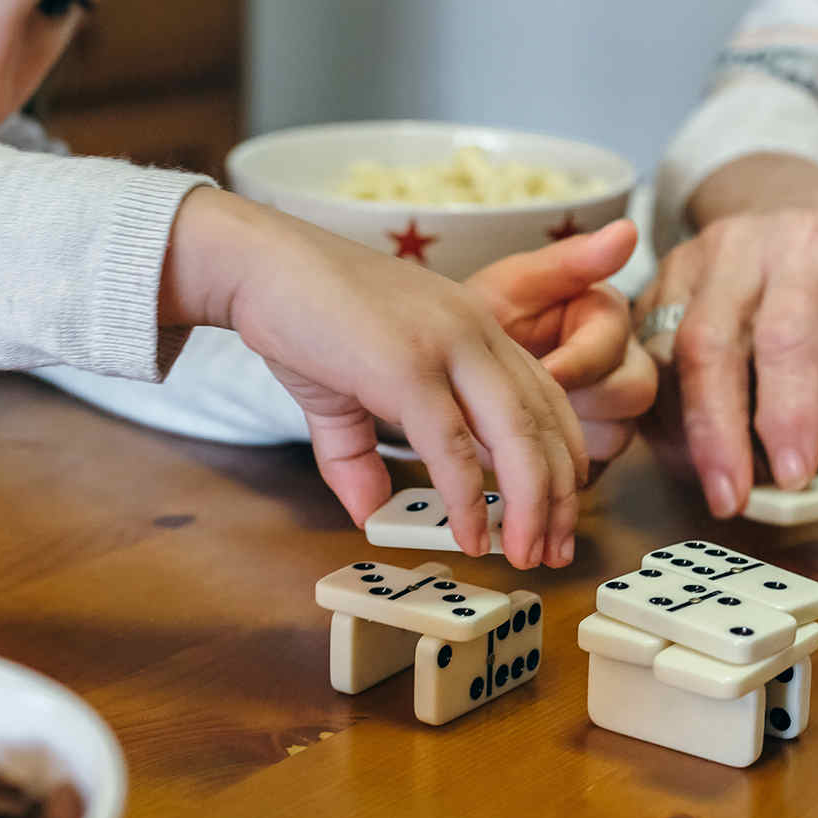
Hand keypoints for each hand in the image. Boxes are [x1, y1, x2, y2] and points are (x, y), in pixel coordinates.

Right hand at [160, 188, 588, 568]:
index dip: (560, 459)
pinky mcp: (405, 367)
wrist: (258, 263)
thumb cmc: (300, 314)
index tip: (556, 512)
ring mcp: (444, 346)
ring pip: (516, 436)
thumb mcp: (344, 392)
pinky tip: (469, 537)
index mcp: (472, 328)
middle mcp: (473, 332)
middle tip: (555, 549)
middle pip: (544, 422)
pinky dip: (466, 499)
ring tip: (525, 554)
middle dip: (559, 493)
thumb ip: (359, 453)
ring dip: (530, 505)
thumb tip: (369, 512)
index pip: (545, 397)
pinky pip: (452, 447)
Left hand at [467, 219, 656, 462]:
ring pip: (617, 435)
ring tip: (517, 423)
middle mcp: (621, 362)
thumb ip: (568, 262)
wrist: (446, 363)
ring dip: (568, 437)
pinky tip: (526, 453)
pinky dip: (558, 467)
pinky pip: (594, 468)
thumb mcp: (513, 285)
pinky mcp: (592, 446)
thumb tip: (627, 230)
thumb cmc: (484, 318)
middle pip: (632, 393)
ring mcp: (610, 409)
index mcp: (606, 317)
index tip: (541, 373)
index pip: (614, 345)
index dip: (576, 364)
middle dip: (578, 403)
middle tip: (524, 405)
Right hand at [636, 154, 817, 516]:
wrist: (785, 203)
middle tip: (732, 500)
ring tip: (716, 484)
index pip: (787, 335)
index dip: (786, 410)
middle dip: (715, 433)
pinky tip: (691, 455)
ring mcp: (680, 267)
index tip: (794, 477)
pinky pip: (642, 363)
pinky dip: (662, 417)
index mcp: (807, 248)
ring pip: (661, 358)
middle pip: (706, 346)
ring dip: (683, 432)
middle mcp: (734, 250)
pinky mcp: (648, 291)